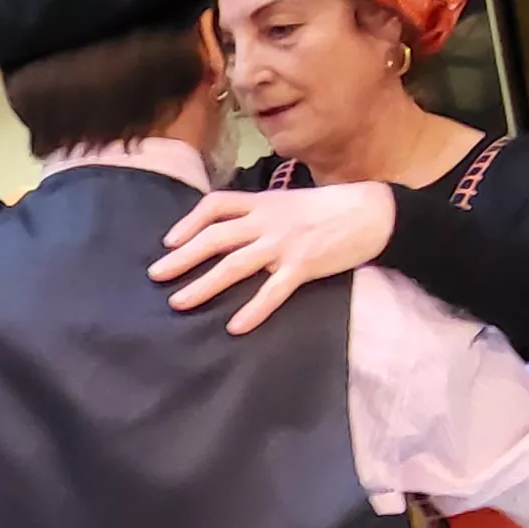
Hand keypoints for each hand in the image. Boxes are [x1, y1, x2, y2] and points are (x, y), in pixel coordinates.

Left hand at [149, 185, 397, 334]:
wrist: (372, 212)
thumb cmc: (331, 208)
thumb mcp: (289, 201)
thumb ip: (261, 213)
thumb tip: (233, 230)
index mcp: (263, 202)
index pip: (216, 205)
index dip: (188, 222)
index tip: (169, 241)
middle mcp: (268, 220)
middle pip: (215, 237)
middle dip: (183, 257)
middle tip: (156, 275)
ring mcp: (284, 243)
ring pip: (235, 264)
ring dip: (204, 285)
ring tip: (180, 302)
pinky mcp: (304, 265)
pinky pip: (273, 291)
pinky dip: (253, 309)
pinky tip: (235, 326)